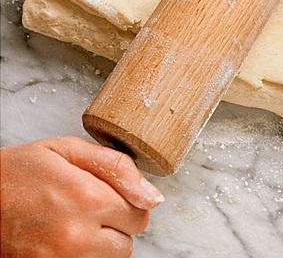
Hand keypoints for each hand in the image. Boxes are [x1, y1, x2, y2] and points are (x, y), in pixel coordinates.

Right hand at [0, 137, 164, 257]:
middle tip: (92, 208)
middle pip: (128, 242)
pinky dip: (85, 255)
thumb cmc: (17, 172)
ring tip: (78, 222)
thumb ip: (115, 166)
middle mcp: (77, 237)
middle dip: (118, 225)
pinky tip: (67, 238)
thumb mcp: (66, 150)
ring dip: (103, 244)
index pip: (140, 213)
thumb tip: (151, 194)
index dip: (129, 201)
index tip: (111, 194)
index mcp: (87, 198)